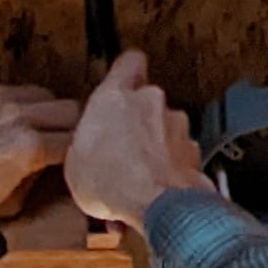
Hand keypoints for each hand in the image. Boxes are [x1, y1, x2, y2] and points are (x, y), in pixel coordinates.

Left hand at [0, 82, 78, 221]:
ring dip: (50, 112)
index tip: (77, 161)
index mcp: (29, 146)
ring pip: (48, 95)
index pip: (76, 142)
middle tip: (66, 144)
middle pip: (72, 109)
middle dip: (72, 128)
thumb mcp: (12, 200)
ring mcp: (0, 99)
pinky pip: (20, 90)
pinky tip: (16, 122)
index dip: (79, 154)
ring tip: (42, 131)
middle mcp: (18, 116)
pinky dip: (25, 104)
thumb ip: (41, 177)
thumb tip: (58, 165)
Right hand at [63, 51, 209, 227]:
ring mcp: (176, 126)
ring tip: (137, 178)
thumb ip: (86, 141)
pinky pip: (177, 157)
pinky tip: (154, 192)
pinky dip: (169, 170)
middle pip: (146, 101)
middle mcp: (150, 102)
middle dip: (138, 122)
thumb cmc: (112, 181)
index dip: (127, 71)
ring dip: (155, 148)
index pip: (128, 62)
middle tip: (123, 147)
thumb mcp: (75, 162)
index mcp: (115, 96)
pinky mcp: (193, 151)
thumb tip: (88, 148)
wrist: (155, 205)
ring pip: (165, 130)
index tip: (123, 79)